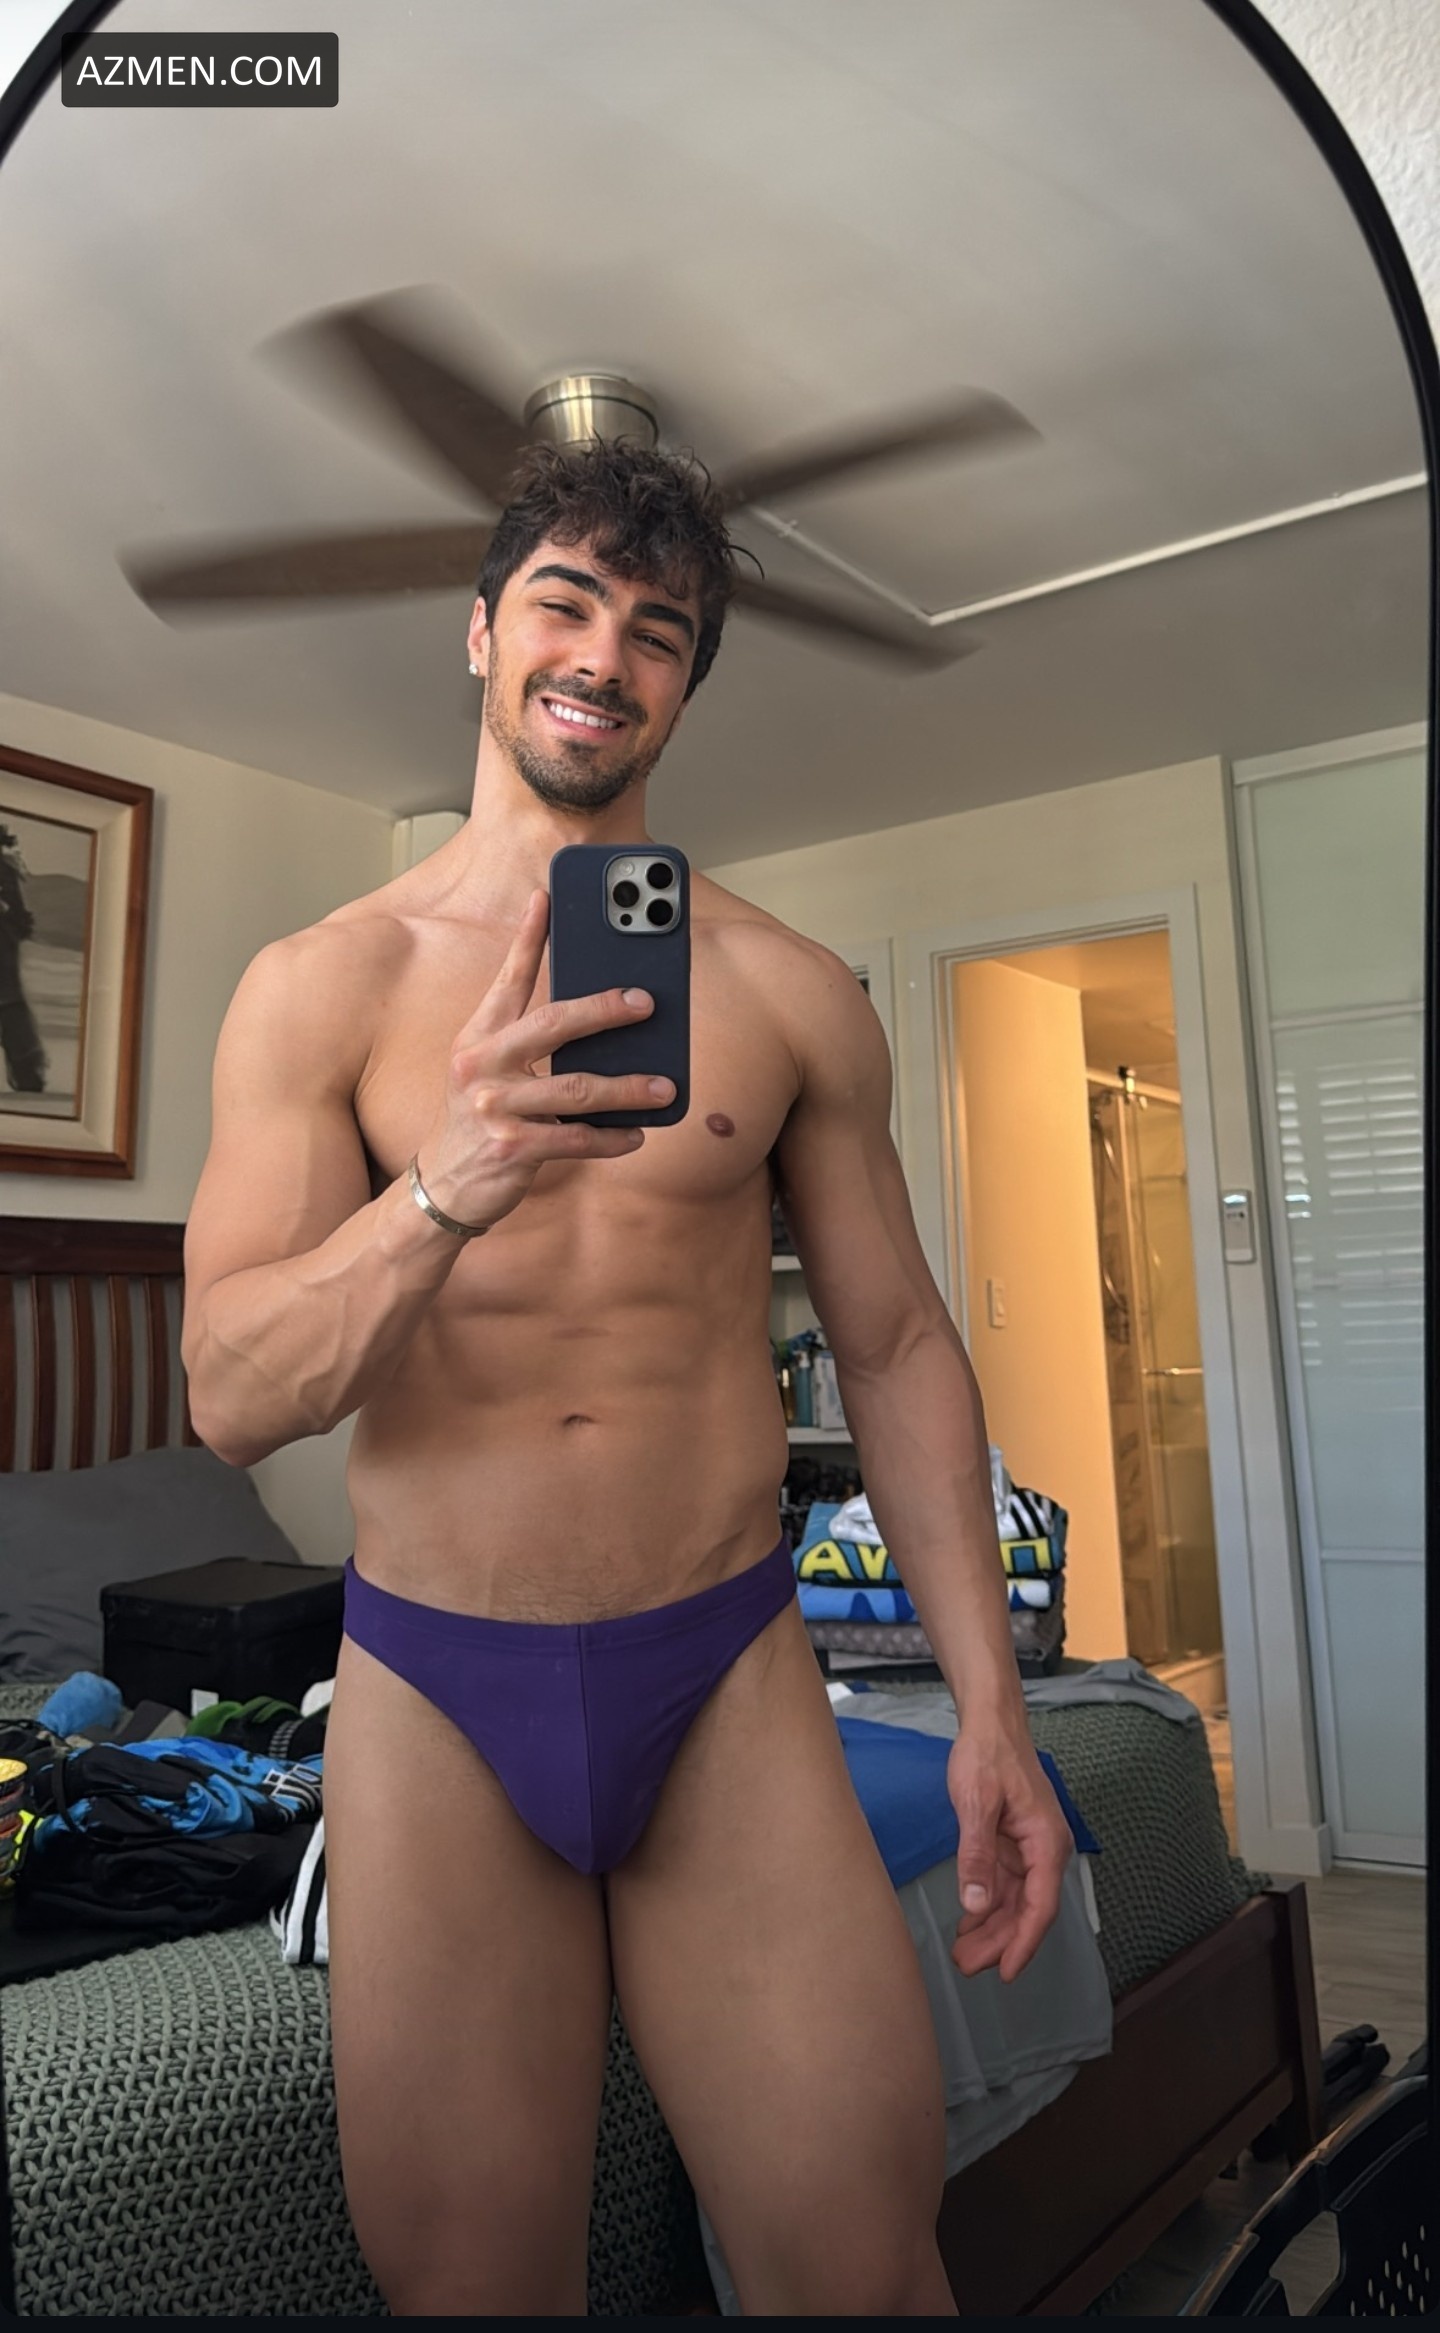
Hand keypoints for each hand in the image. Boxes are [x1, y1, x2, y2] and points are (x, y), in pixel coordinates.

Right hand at [412, 888, 671, 1229]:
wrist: (443, 1185)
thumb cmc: (477, 1122)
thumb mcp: (486, 1074)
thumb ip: (524, 1044)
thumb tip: (594, 1022)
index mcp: (477, 1038)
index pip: (507, 980)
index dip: (527, 938)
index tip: (547, 898)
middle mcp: (480, 1065)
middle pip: (553, 1024)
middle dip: (605, 1009)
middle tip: (646, 1003)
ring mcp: (495, 1107)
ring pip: (578, 1087)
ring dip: (628, 1088)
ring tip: (664, 1086)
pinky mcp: (512, 1147)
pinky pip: (576, 1138)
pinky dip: (611, 1138)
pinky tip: (636, 1135)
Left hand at [946, 1717, 1072, 1982]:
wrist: (991, 1723)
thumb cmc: (987, 1756)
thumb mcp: (976, 1803)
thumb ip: (976, 1855)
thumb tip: (975, 1905)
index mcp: (1046, 1843)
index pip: (1040, 1906)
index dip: (1024, 1943)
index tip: (1006, 1973)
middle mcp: (1045, 1851)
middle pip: (1027, 1910)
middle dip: (1000, 1942)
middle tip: (966, 1966)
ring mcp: (1029, 1849)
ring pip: (1014, 1902)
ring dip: (991, 1928)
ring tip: (962, 1954)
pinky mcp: (1013, 1844)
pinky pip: (1004, 1885)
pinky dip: (987, 1906)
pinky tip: (968, 1923)